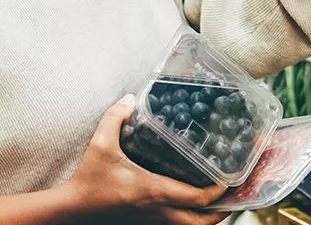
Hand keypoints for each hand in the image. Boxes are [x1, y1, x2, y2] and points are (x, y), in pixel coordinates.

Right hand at [62, 95, 227, 224]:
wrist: (74, 209)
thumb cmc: (89, 179)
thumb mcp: (100, 144)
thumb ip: (115, 118)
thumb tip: (130, 98)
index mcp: (153, 191)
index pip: (197, 198)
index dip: (219, 190)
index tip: (230, 176)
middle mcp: (158, 211)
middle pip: (202, 223)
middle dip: (224, 212)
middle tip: (236, 195)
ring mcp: (152, 221)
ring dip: (209, 218)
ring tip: (221, 201)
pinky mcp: (146, 223)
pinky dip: (191, 218)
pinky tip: (192, 204)